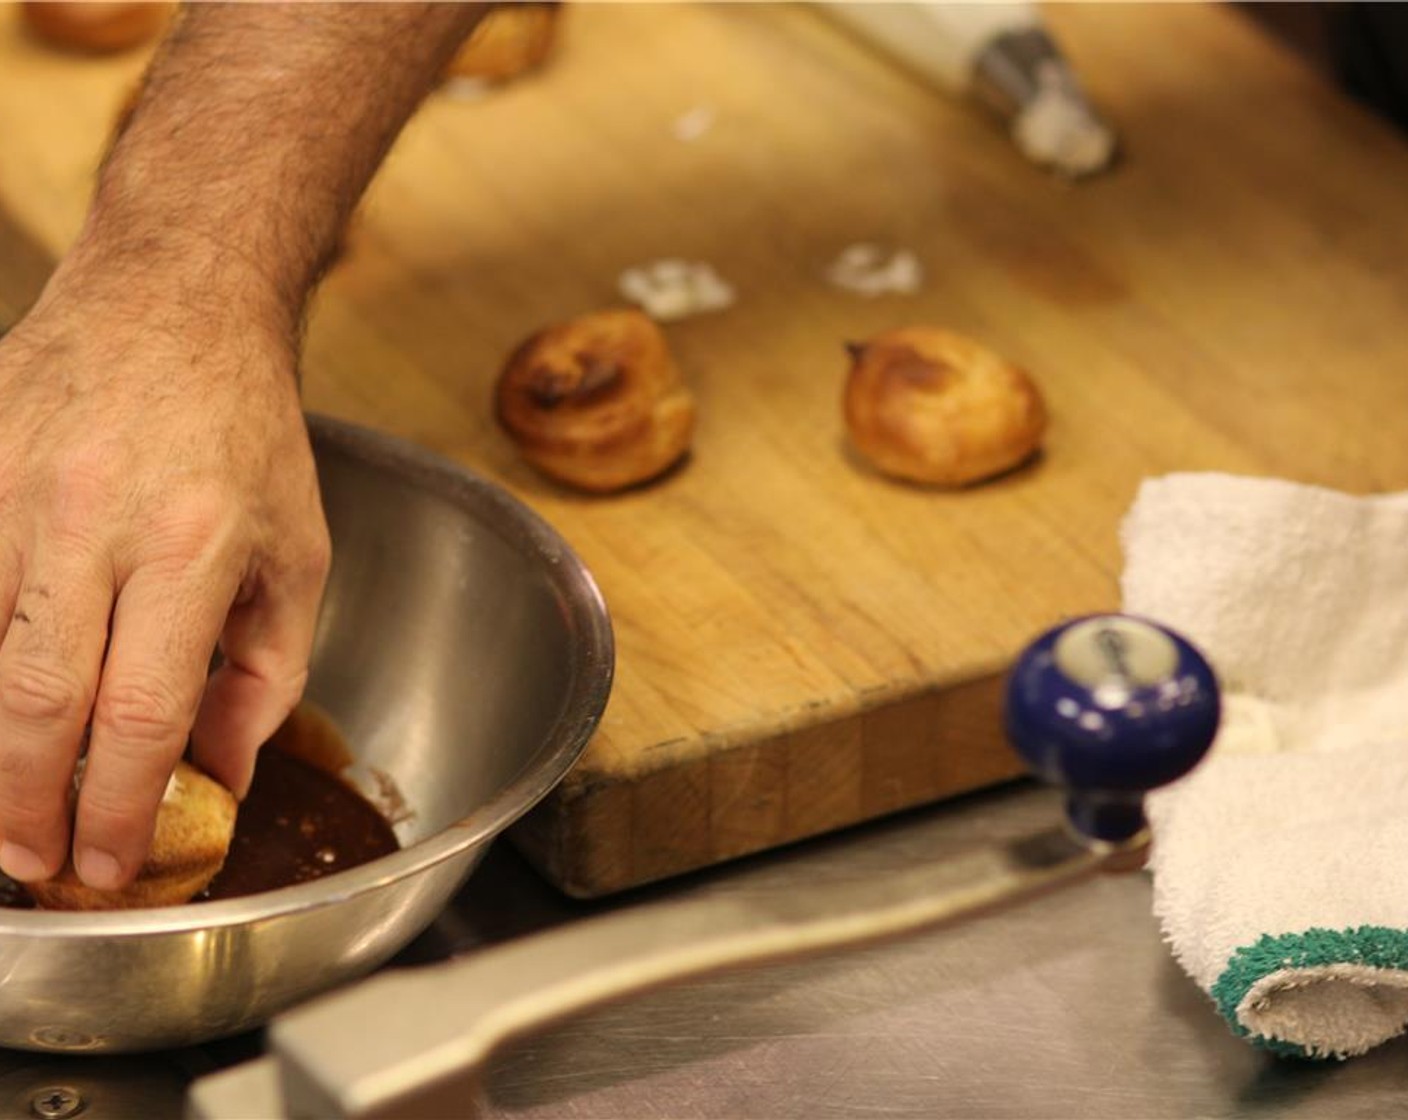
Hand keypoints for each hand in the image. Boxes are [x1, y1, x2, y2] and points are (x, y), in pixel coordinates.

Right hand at [0, 262, 329, 890]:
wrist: (171, 302)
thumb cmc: (245, 432)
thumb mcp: (297, 551)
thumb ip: (268, 671)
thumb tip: (224, 774)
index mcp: (194, 544)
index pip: (144, 711)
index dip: (120, 806)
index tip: (109, 860)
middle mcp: (92, 518)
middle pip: (35, 700)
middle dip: (26, 805)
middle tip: (33, 863)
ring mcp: (7, 486)